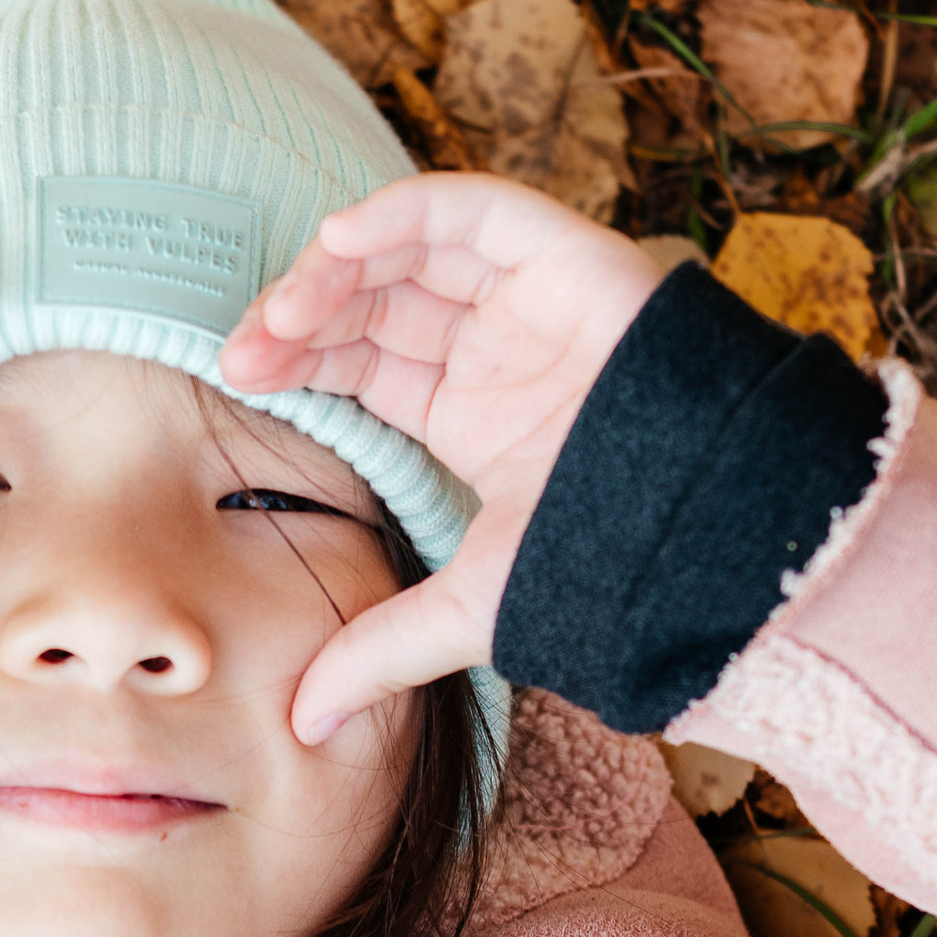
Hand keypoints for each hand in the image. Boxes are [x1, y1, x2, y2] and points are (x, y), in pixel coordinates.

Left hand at [222, 176, 661, 740]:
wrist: (699, 536)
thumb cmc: (603, 564)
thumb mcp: (467, 608)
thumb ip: (381, 653)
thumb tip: (304, 727)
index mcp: (467, 411)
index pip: (359, 360)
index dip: (297, 358)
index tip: (237, 375)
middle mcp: (494, 346)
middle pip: (372, 300)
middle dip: (299, 315)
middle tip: (245, 349)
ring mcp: (530, 297)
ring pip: (409, 248)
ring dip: (335, 266)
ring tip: (284, 309)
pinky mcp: (567, 257)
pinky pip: (473, 209)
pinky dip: (402, 212)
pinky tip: (342, 241)